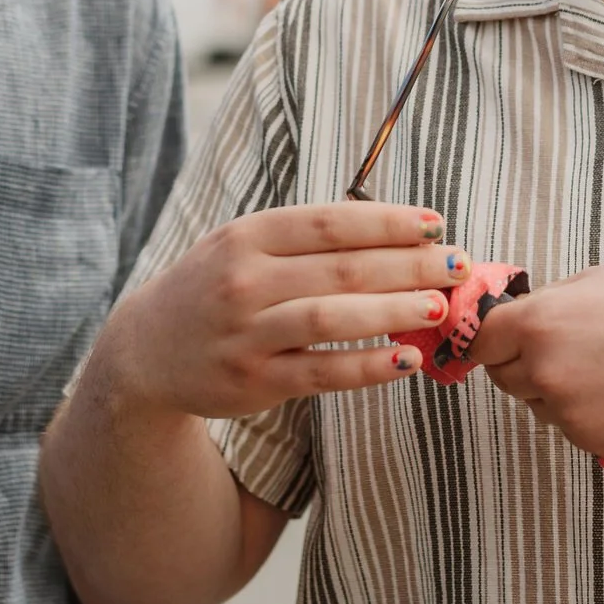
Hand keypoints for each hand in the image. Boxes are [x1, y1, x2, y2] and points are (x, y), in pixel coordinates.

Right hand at [98, 202, 471, 420]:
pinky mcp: (255, 381)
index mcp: (247, 236)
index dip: (387, 221)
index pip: (329, 222)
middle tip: (457, 264)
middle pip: (341, 268)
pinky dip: (367, 366)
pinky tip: (406, 359)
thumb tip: (394, 233)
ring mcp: (248, 333)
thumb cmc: (214, 288)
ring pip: (332, 318)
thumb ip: (305, 239)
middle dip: (408, 265)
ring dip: (393, 311)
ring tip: (441, 308)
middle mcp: (245, 280)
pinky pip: (322, 373)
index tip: (435, 222)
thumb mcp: (242, 245)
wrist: (145, 351)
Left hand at [467, 265, 603, 464]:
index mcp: (540, 323)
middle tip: (563, 349)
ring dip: (555, 390)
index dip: (489, 340)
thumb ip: (547, 305)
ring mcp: (569, 413)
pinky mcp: (594, 442)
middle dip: (521, 364)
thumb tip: (515, 321)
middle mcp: (546, 371)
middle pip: (504, 377)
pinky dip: (586, 413)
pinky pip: (571, 427)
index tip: (495, 342)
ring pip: (538, 404)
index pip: (482, 341)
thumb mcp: (596, 282)